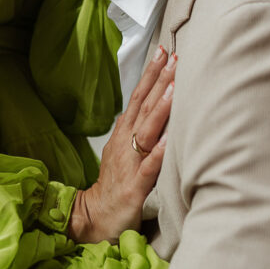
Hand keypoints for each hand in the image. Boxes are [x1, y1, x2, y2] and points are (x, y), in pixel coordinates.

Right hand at [68, 46, 174, 243]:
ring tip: (175, 86)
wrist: (94, 218)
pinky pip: (149, 168)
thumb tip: (149, 104)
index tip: (163, 50)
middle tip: (174, 56)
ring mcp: (130, 164)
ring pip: (147, 131)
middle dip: (159, 80)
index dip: (150, 74)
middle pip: (143, 106)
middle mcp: (126, 143)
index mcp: (124, 134)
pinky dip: (159, 153)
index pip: (138, 96)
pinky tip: (171, 141)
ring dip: (161, 108)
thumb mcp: (123, 150)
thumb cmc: (114, 184)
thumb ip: (135, 129)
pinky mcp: (135, 187)